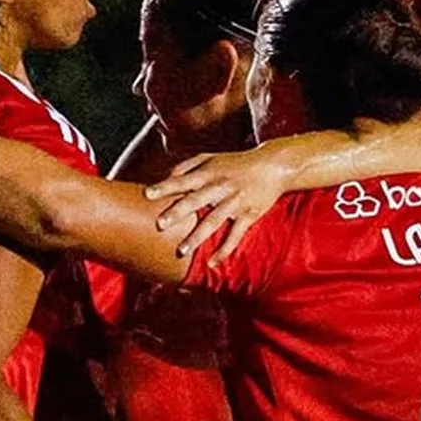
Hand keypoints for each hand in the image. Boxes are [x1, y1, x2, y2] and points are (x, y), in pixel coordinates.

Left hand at [143, 148, 287, 263]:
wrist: (273, 166)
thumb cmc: (236, 163)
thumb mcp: (211, 157)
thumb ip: (187, 166)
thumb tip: (166, 177)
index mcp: (209, 173)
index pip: (183, 180)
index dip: (165, 187)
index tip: (147, 195)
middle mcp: (220, 187)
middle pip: (196, 201)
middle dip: (178, 212)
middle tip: (160, 224)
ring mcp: (235, 202)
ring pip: (214, 221)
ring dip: (197, 237)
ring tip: (181, 251)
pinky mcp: (249, 215)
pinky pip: (236, 235)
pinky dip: (225, 250)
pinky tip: (212, 263)